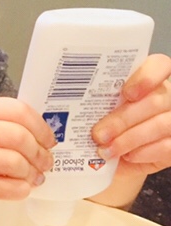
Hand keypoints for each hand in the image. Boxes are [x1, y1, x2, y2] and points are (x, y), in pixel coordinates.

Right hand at [0, 96, 55, 200]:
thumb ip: (2, 121)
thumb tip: (45, 138)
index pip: (17, 111)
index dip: (42, 127)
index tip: (49, 141)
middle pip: (18, 137)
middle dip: (40, 152)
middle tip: (45, 162)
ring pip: (12, 163)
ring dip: (32, 172)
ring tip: (34, 176)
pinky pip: (3, 189)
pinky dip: (21, 189)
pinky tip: (22, 187)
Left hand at [93, 53, 170, 176]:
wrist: (115, 159)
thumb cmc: (105, 128)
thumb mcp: (97, 111)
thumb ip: (94, 102)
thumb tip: (66, 102)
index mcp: (150, 80)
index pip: (159, 65)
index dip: (146, 77)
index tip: (126, 93)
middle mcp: (168, 96)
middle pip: (155, 100)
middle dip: (123, 119)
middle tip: (98, 134)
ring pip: (162, 124)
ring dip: (129, 139)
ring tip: (106, 149)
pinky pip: (168, 147)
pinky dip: (144, 152)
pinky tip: (127, 156)